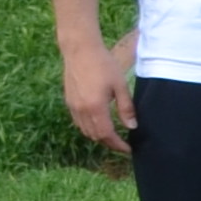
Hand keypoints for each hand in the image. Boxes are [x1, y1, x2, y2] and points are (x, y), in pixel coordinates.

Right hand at [62, 34, 136, 154]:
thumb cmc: (104, 65)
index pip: (107, 134)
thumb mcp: (120, 85)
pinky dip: (89, 128)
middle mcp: (81, 110)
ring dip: (99, 137)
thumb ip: (126, 108)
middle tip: (123, 144)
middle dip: (109, 143)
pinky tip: (99, 124)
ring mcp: (72, 107)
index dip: (118, 145)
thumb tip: (132, 127)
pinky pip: (79, 122)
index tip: (128, 149)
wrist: (80, 51)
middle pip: (95, 136)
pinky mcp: (68, 102)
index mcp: (95, 107)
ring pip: (85, 131)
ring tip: (113, 136)